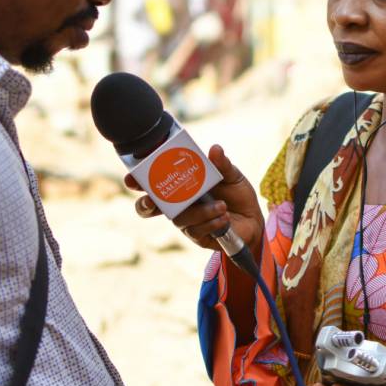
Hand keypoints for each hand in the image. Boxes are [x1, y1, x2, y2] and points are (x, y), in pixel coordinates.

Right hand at [125, 144, 263, 251]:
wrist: (253, 219)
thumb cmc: (236, 194)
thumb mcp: (232, 175)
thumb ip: (222, 164)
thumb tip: (214, 149)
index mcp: (181, 184)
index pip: (153, 182)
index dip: (138, 181)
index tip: (131, 179)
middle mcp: (178, 204)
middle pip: (149, 207)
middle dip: (146, 205)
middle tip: (153, 202)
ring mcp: (185, 221)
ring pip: (178, 219)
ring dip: (200, 212)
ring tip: (222, 206)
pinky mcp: (197, 236)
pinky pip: (195, 230)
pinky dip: (211, 222)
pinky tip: (224, 218)